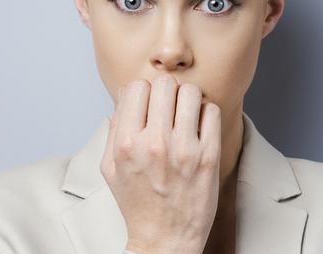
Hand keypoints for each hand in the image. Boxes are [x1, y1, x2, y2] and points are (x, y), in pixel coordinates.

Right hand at [100, 75, 221, 253]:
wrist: (164, 239)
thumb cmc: (137, 203)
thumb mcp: (111, 167)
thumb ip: (114, 128)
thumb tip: (125, 93)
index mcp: (126, 144)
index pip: (136, 87)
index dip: (143, 92)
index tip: (149, 104)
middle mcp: (153, 144)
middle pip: (164, 84)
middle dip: (166, 92)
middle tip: (169, 107)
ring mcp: (183, 150)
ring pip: (190, 92)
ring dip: (187, 100)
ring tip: (185, 115)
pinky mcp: (208, 157)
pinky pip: (211, 112)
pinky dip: (206, 114)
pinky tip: (199, 128)